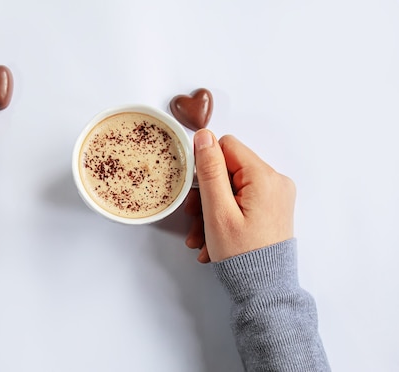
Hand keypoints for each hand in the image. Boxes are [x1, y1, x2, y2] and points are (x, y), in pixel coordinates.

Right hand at [185, 129, 295, 262]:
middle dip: (206, 194)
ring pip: (232, 188)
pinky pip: (241, 202)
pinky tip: (212, 239)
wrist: (265, 290)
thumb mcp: (217, 210)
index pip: (227, 146)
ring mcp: (275, 197)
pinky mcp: (272, 210)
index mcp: (265, 177)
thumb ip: (210, 170)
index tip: (197, 192)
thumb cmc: (242, 255)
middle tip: (194, 218)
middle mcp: (275, 182)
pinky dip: (224, 216)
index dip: (206, 166)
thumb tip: (204, 136)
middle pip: (228, 169)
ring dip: (211, 210)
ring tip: (201, 236)